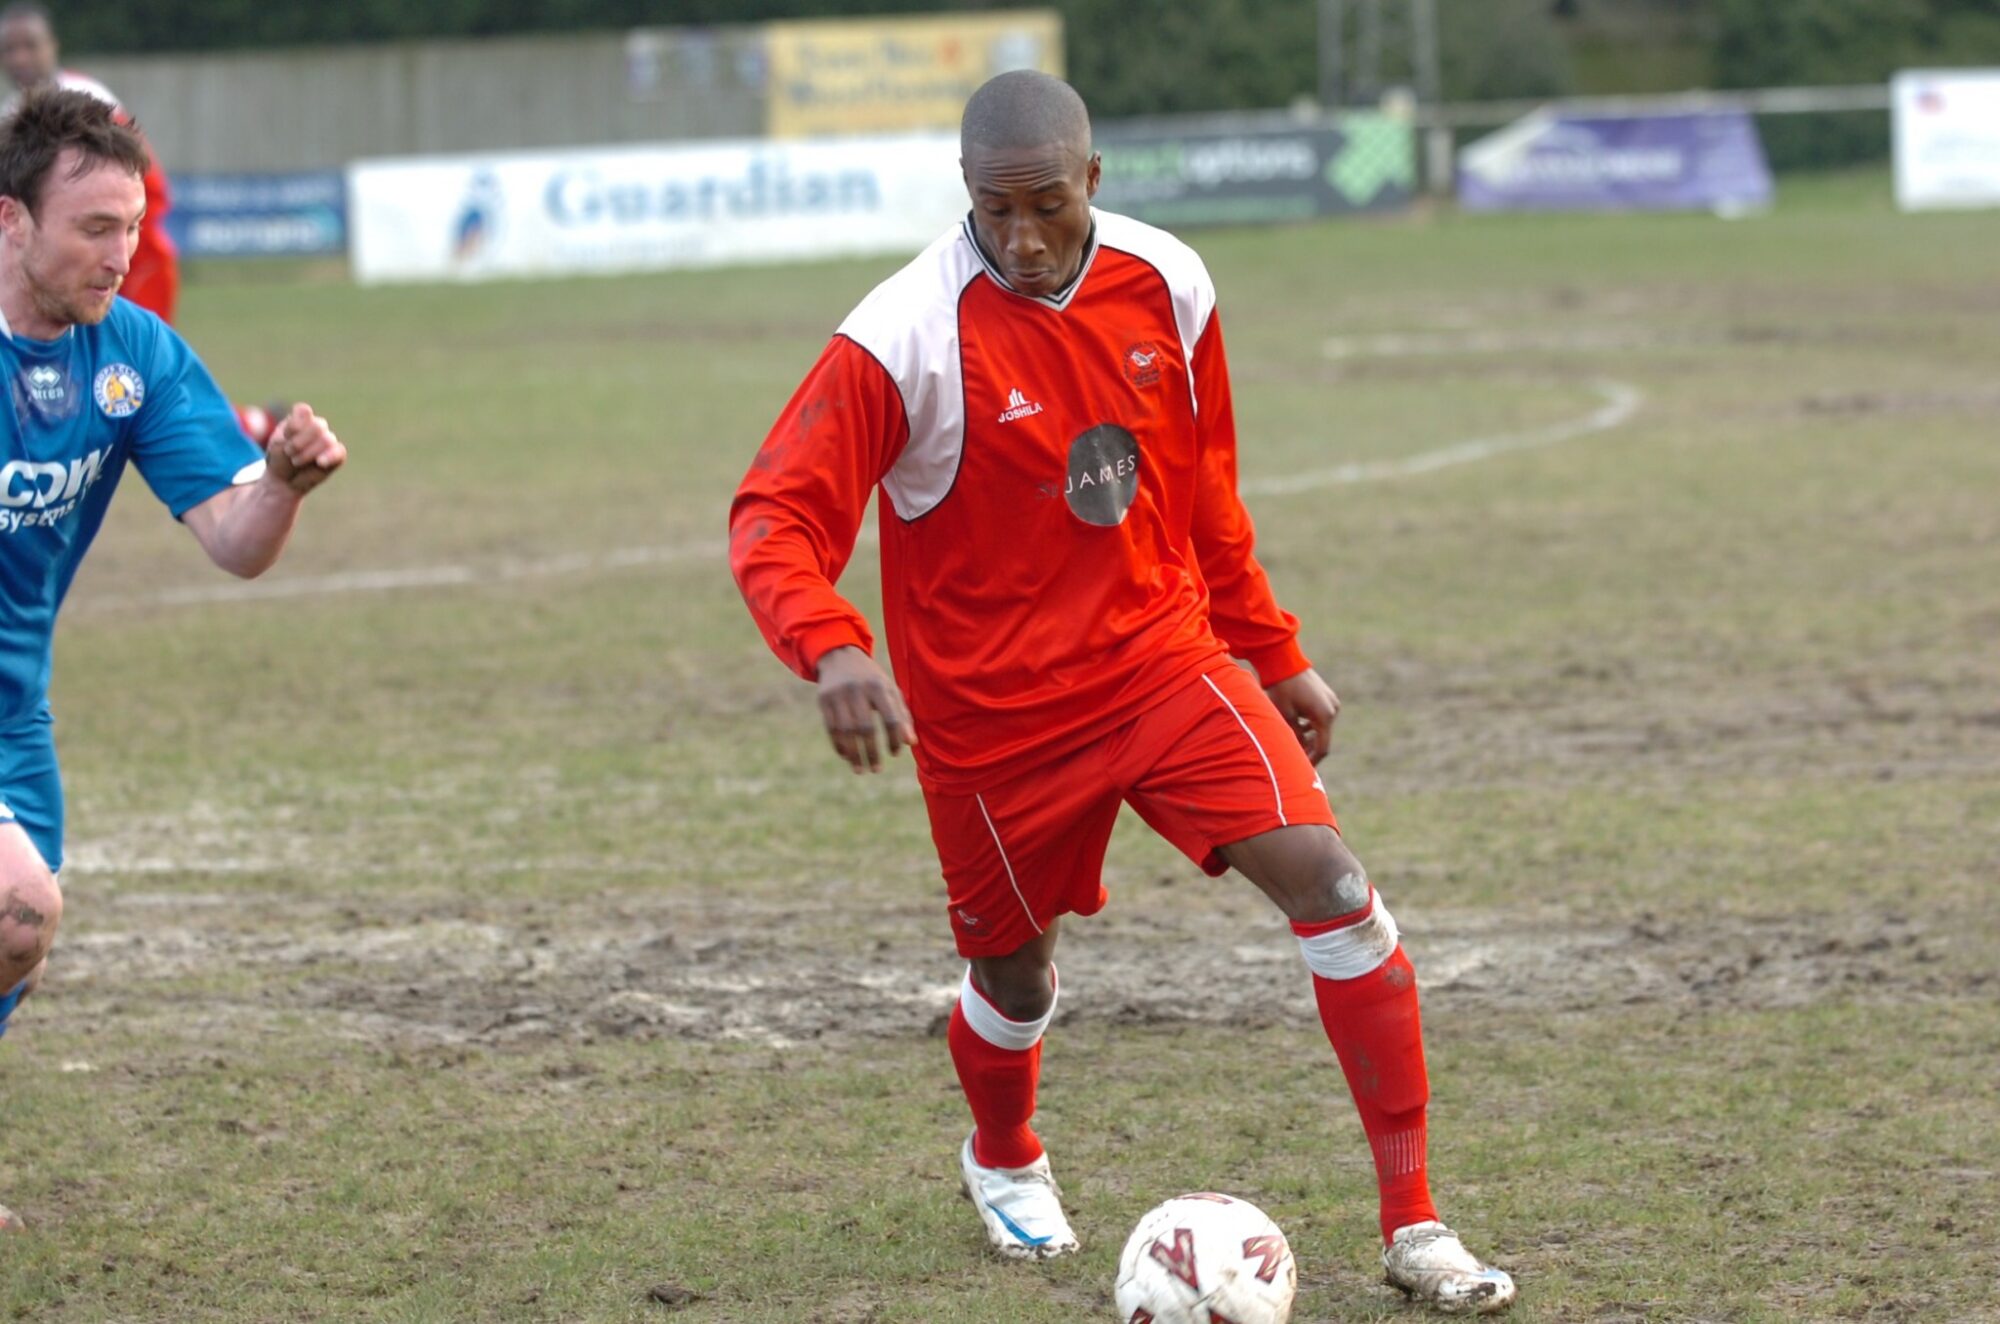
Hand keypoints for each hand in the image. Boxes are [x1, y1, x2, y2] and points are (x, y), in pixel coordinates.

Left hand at [263, 403, 345, 495]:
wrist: (283, 481)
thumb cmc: (279, 458)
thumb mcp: (279, 441)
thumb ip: (294, 426)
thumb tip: (311, 413)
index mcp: (302, 418)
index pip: (304, 411)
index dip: (294, 426)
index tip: (285, 437)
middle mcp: (317, 426)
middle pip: (317, 426)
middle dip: (300, 443)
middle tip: (289, 453)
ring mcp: (328, 440)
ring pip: (327, 440)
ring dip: (308, 453)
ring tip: (296, 462)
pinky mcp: (337, 455)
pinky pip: (340, 451)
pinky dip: (329, 456)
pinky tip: (319, 462)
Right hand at [815, 646, 916, 773]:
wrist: (840, 656)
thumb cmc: (871, 679)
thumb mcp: (889, 690)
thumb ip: (902, 715)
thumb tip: (910, 743)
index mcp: (878, 686)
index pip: (890, 717)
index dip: (894, 738)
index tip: (895, 754)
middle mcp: (857, 689)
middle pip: (865, 728)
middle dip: (872, 752)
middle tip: (877, 770)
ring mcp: (838, 695)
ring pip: (845, 732)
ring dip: (853, 754)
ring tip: (861, 770)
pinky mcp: (823, 700)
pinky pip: (831, 729)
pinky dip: (839, 745)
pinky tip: (847, 756)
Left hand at [1265, 667, 1339, 764]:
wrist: (1283, 661)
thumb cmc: (1281, 689)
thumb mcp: (1285, 717)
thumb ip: (1295, 737)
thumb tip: (1300, 754)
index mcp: (1324, 716)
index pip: (1322, 748)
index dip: (1312, 761)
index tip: (1303, 770)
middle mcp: (1332, 709)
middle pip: (1323, 738)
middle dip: (1310, 749)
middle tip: (1297, 758)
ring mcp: (1331, 701)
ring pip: (1322, 727)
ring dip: (1311, 736)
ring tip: (1296, 742)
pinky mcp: (1327, 695)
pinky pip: (1321, 716)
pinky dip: (1312, 724)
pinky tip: (1299, 726)